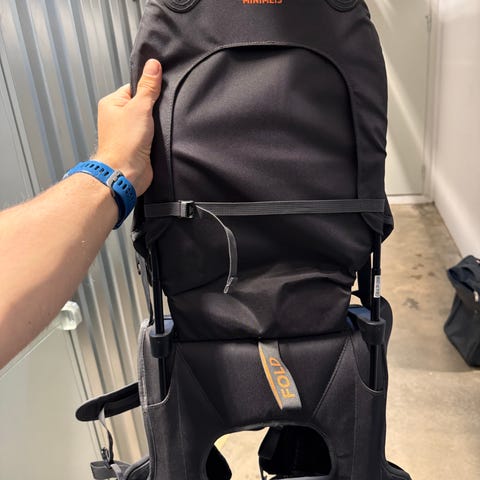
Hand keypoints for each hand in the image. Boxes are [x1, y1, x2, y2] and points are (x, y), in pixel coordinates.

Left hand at [94, 59, 161, 195]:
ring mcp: (128, 133)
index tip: (160, 91)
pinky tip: (162, 137)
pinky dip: (158, 136)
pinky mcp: (138, 146)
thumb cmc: (124, 143)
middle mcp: (118, 118)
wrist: (125, 173)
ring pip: (149, 121)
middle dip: (155, 108)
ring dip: (157, 124)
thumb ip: (148, 87)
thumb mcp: (140, 107)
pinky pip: (151, 136)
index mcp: (112, 103)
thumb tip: (153, 65)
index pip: (134, 87)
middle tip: (161, 112)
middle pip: (143, 104)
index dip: (149, 89)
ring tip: (160, 127)